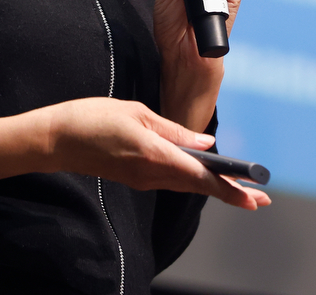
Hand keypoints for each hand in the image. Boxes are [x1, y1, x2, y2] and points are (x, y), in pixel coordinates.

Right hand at [0, 97, 269, 209]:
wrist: (55, 140)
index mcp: (155, 156)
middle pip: (199, 187)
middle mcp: (152, 174)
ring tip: (241, 191)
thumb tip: (206, 145)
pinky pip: (171, 181)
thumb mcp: (137, 113)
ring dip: (215, 189)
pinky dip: (193, 181)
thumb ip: (174, 131)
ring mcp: (143, 178)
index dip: (230, 185)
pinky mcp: (135, 176)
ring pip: (187, 186)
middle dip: (231, 193)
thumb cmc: (92, 118)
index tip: (253, 191)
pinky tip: (205, 177)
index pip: (202, 176)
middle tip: (260, 200)